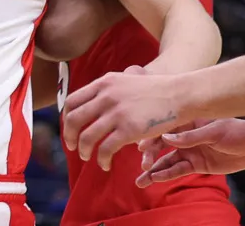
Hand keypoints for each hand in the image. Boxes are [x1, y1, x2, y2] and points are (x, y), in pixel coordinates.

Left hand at [61, 68, 192, 170]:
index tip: (69, 129)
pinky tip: (105, 164)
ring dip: (83, 150)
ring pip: (87, 137)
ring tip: (87, 157)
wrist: (179, 94)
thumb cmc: (155, 90)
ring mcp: (117, 113)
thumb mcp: (125, 81)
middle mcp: (106, 96)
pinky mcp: (129, 130)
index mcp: (103, 83)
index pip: (72, 101)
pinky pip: (106, 149)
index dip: (66, 118)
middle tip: (72, 146)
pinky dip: (102, 159)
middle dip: (69, 136)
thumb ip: (107, 90)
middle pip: (74, 119)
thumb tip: (91, 104)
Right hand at [136, 118, 244, 185]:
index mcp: (186, 121)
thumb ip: (190, 136)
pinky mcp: (196, 165)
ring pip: (166, 161)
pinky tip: (156, 179)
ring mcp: (189, 151)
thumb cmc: (235, 131)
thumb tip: (166, 138)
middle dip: (150, 156)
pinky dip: (167, 175)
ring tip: (141, 180)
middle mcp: (183, 136)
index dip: (150, 137)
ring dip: (154, 170)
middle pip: (161, 145)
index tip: (141, 147)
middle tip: (144, 166)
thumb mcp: (213, 131)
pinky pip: (178, 170)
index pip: (163, 128)